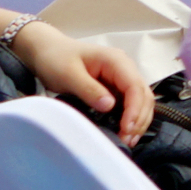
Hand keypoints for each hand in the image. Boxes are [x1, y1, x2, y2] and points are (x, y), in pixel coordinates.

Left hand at [10, 23, 155, 143]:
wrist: (47, 50)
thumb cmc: (56, 59)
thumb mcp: (69, 75)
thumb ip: (89, 89)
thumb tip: (109, 106)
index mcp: (116, 61)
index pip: (134, 86)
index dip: (134, 109)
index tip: (126, 129)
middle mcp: (124, 68)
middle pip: (143, 94)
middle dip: (140, 118)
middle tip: (128, 140)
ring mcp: (120, 78)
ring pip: (141, 100)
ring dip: (139, 120)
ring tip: (128, 140)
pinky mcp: (114, 87)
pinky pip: (129, 103)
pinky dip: (131, 118)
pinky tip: (125, 131)